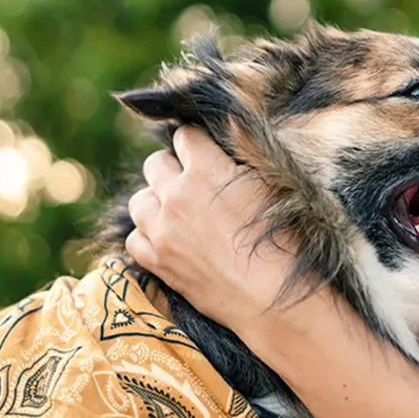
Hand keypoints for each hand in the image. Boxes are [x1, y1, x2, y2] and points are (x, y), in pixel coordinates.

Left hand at [125, 125, 302, 332]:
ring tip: (179, 213)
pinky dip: (148, 235)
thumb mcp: (271, 184)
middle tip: (195, 185)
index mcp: (205, 169)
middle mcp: (175, 195)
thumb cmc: (283, 239)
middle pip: (155, 164)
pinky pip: (135, 237)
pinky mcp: (157, 262)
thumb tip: (229, 120)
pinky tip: (169, 240)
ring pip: (139, 200)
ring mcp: (161, 230)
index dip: (199, 145)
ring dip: (156, 202)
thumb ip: (243, 150)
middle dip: (173, 170)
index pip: (185, 136)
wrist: (273, 297)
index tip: (209, 155)